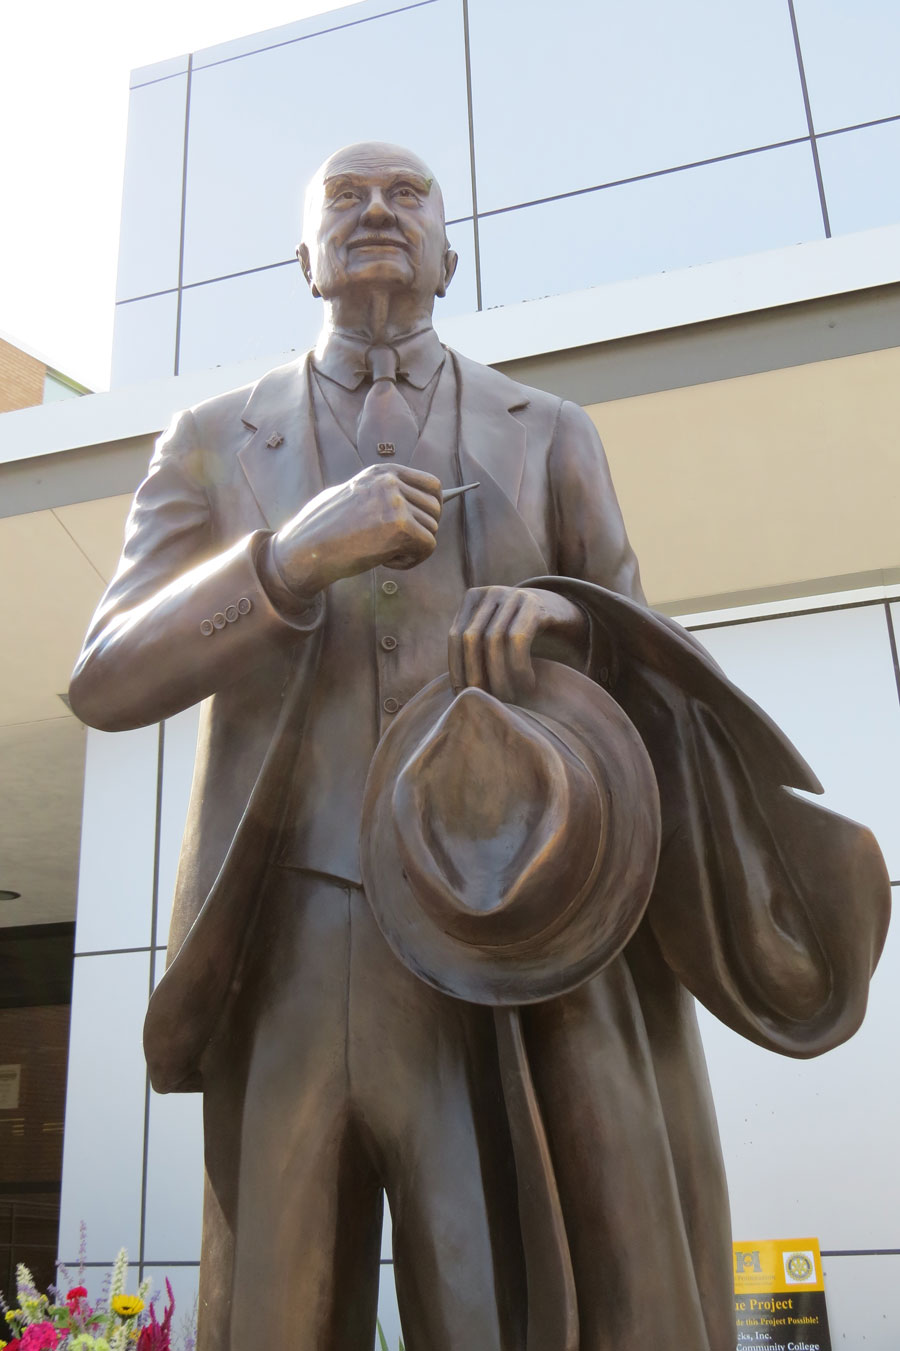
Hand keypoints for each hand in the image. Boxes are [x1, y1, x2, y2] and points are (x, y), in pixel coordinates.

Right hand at [271, 464, 441, 597]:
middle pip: (435, 509)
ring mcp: (397, 503)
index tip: (421, 524)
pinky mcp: (401, 528)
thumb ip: (383, 493)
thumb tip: (416, 504)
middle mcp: (391, 482)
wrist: (307, 549)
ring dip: (413, 548)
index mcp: (383, 472)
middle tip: (397, 545)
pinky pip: (428, 547)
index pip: (432, 485)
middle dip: (422, 531)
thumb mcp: (355, 495)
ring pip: (432, 530)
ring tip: (386, 554)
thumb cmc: (325, 528)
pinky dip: (411, 561)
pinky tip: (387, 561)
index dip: (431, 508)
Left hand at [448, 586, 588, 702]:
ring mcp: (514, 594)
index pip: (456, 636)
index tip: (463, 694)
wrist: (562, 611)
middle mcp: (491, 592)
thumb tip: (456, 691)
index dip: (457, 667)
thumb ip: (476, 650)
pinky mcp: (537, 605)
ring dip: (499, 676)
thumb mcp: (495, 633)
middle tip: (486, 701)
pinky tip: (527, 685)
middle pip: (472, 637)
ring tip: (508, 698)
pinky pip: (518, 640)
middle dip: (476, 674)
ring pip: (494, 640)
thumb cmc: (523, 632)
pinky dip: (519, 668)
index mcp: (473, 598)